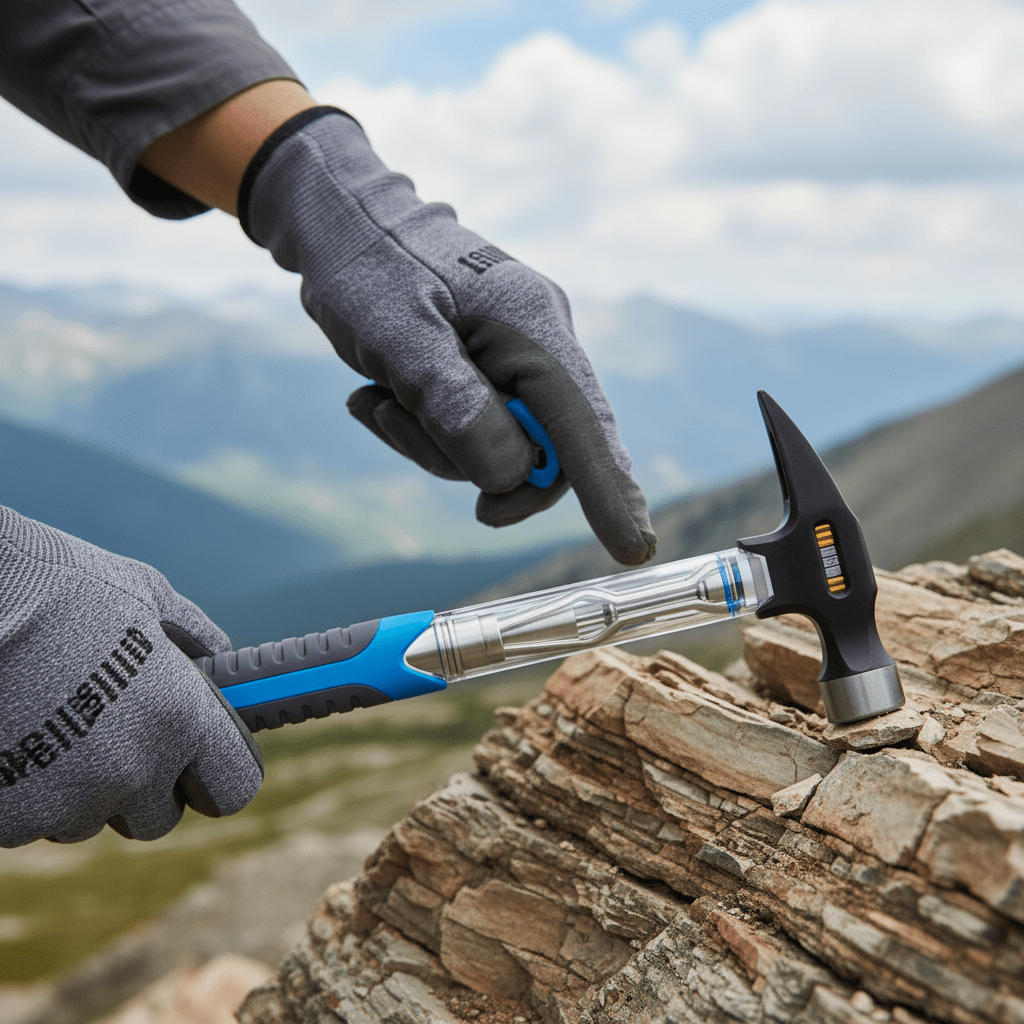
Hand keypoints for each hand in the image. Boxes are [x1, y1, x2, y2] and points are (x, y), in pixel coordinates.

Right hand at [0, 506, 262, 846]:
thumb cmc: (62, 586)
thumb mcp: (146, 594)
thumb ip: (193, 633)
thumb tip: (217, 650)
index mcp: (182, 719)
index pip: (233, 787)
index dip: (217, 773)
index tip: (202, 762)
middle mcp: (133, 771)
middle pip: (158, 817)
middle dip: (144, 785)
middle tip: (116, 735)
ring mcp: (67, 802)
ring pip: (88, 819)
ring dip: (80, 788)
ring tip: (54, 721)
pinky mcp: (9, 819)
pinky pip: (32, 820)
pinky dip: (27, 791)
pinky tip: (15, 736)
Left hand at [241, 109, 656, 565]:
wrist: (346, 227)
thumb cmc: (370, 269)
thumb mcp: (398, 335)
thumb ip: (453, 403)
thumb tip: (509, 475)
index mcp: (534, 328)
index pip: (584, 425)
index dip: (610, 490)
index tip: (633, 550)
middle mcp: (541, 347)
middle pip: (542, 453)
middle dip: (469, 460)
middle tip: (399, 420)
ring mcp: (518, 364)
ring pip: (498, 453)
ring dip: (432, 443)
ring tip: (381, 396)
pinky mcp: (490, 378)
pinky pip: (472, 437)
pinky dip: (424, 431)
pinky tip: (380, 395)